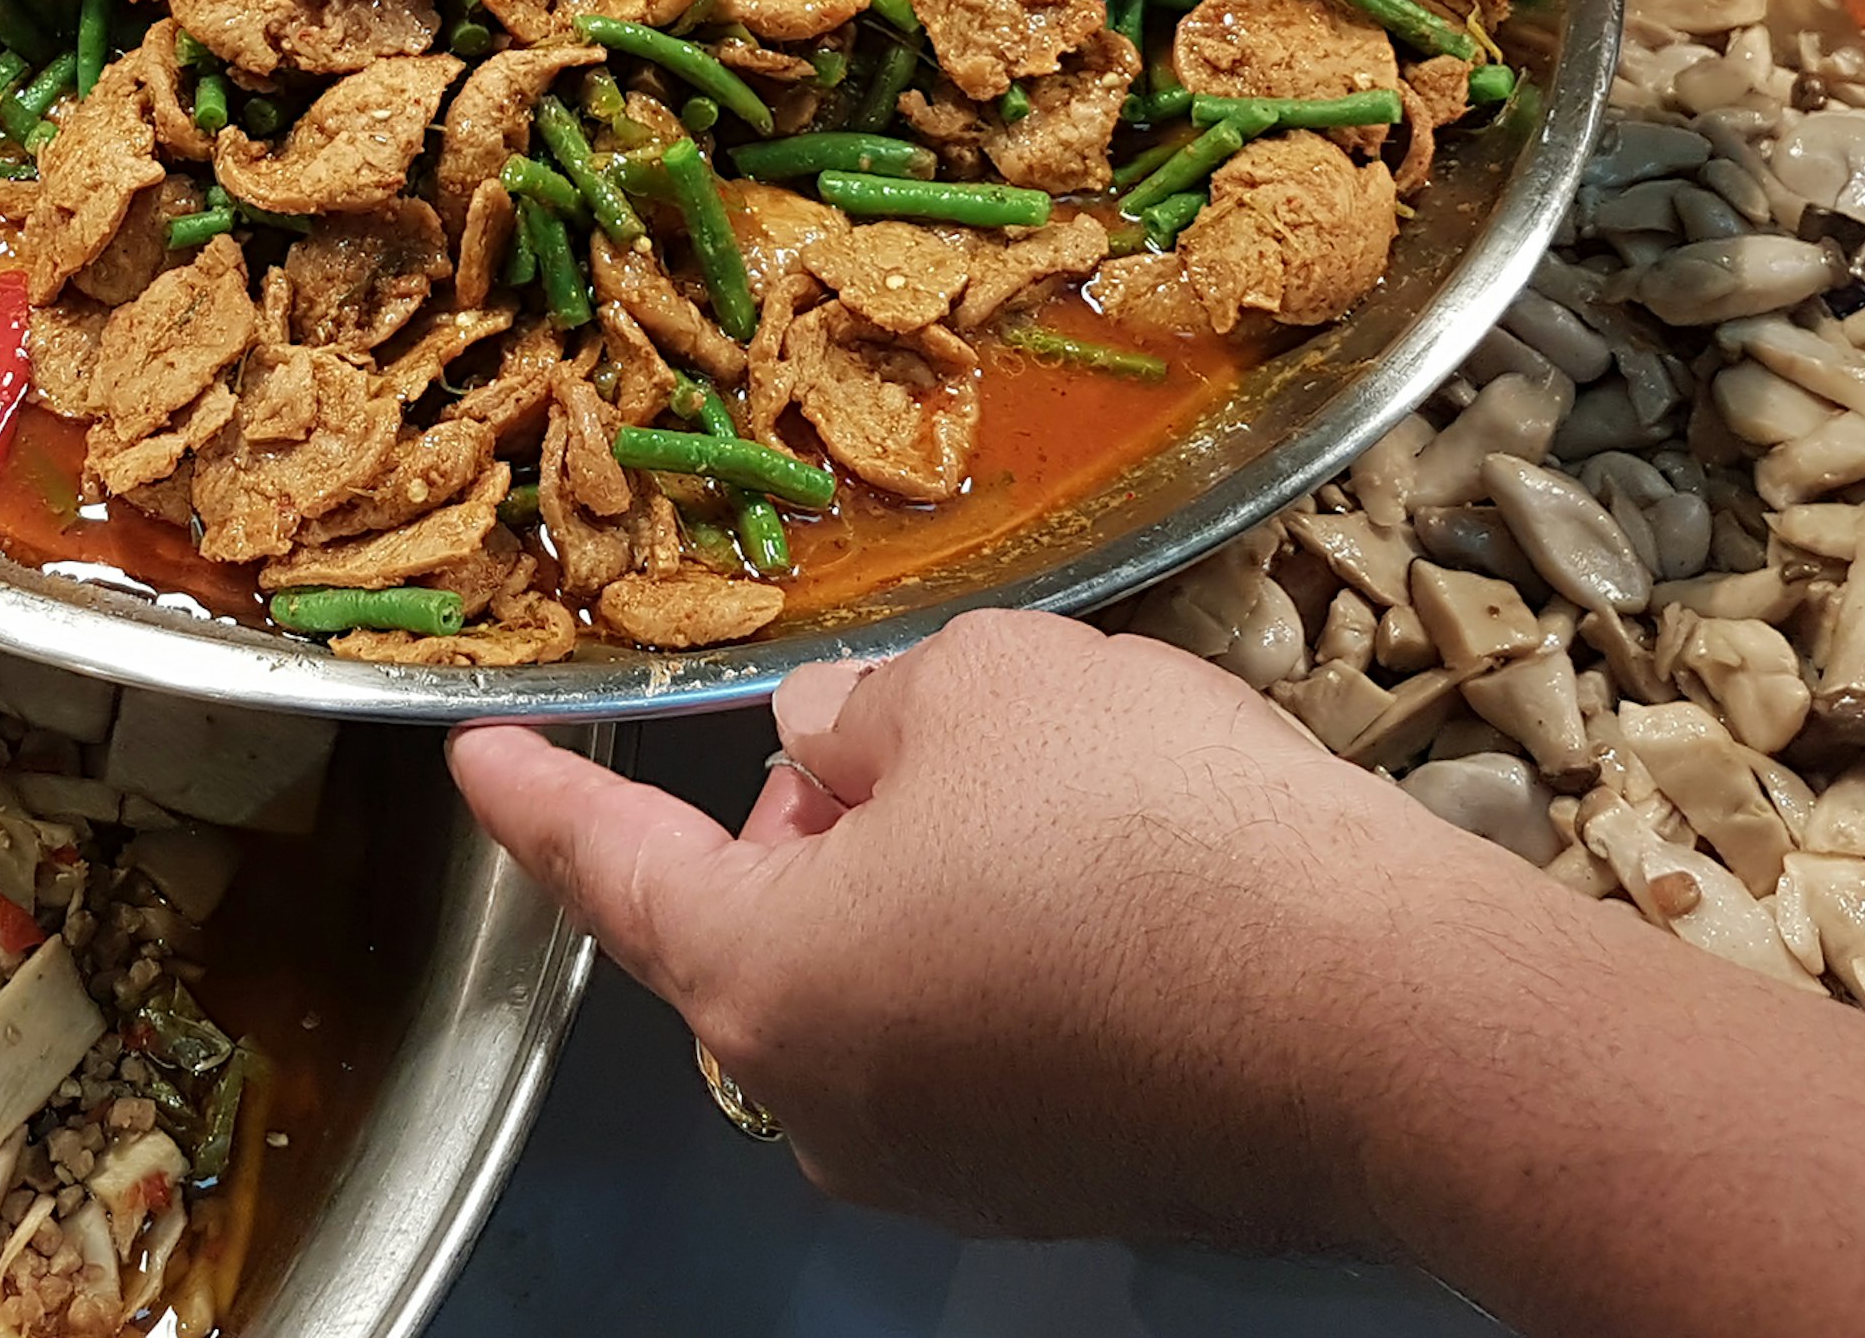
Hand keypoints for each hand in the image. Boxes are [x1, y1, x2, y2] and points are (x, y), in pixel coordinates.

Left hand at [449, 608, 1462, 1251]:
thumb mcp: (981, 685)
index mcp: (764, 980)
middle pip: (768, 925)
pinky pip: (995, 1035)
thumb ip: (867, 710)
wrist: (1384, 1020)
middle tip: (911, 724)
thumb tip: (837, 744)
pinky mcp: (1071, 1180)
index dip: (539, 802)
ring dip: (933, 874)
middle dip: (815, 814)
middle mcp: (831, 1104)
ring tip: (1063, 784)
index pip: (611, 872)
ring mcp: (955, 1166)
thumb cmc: (1154, 835)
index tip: (479, 759)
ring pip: (890, 979)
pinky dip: (1023, 945)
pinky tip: (1133, 872)